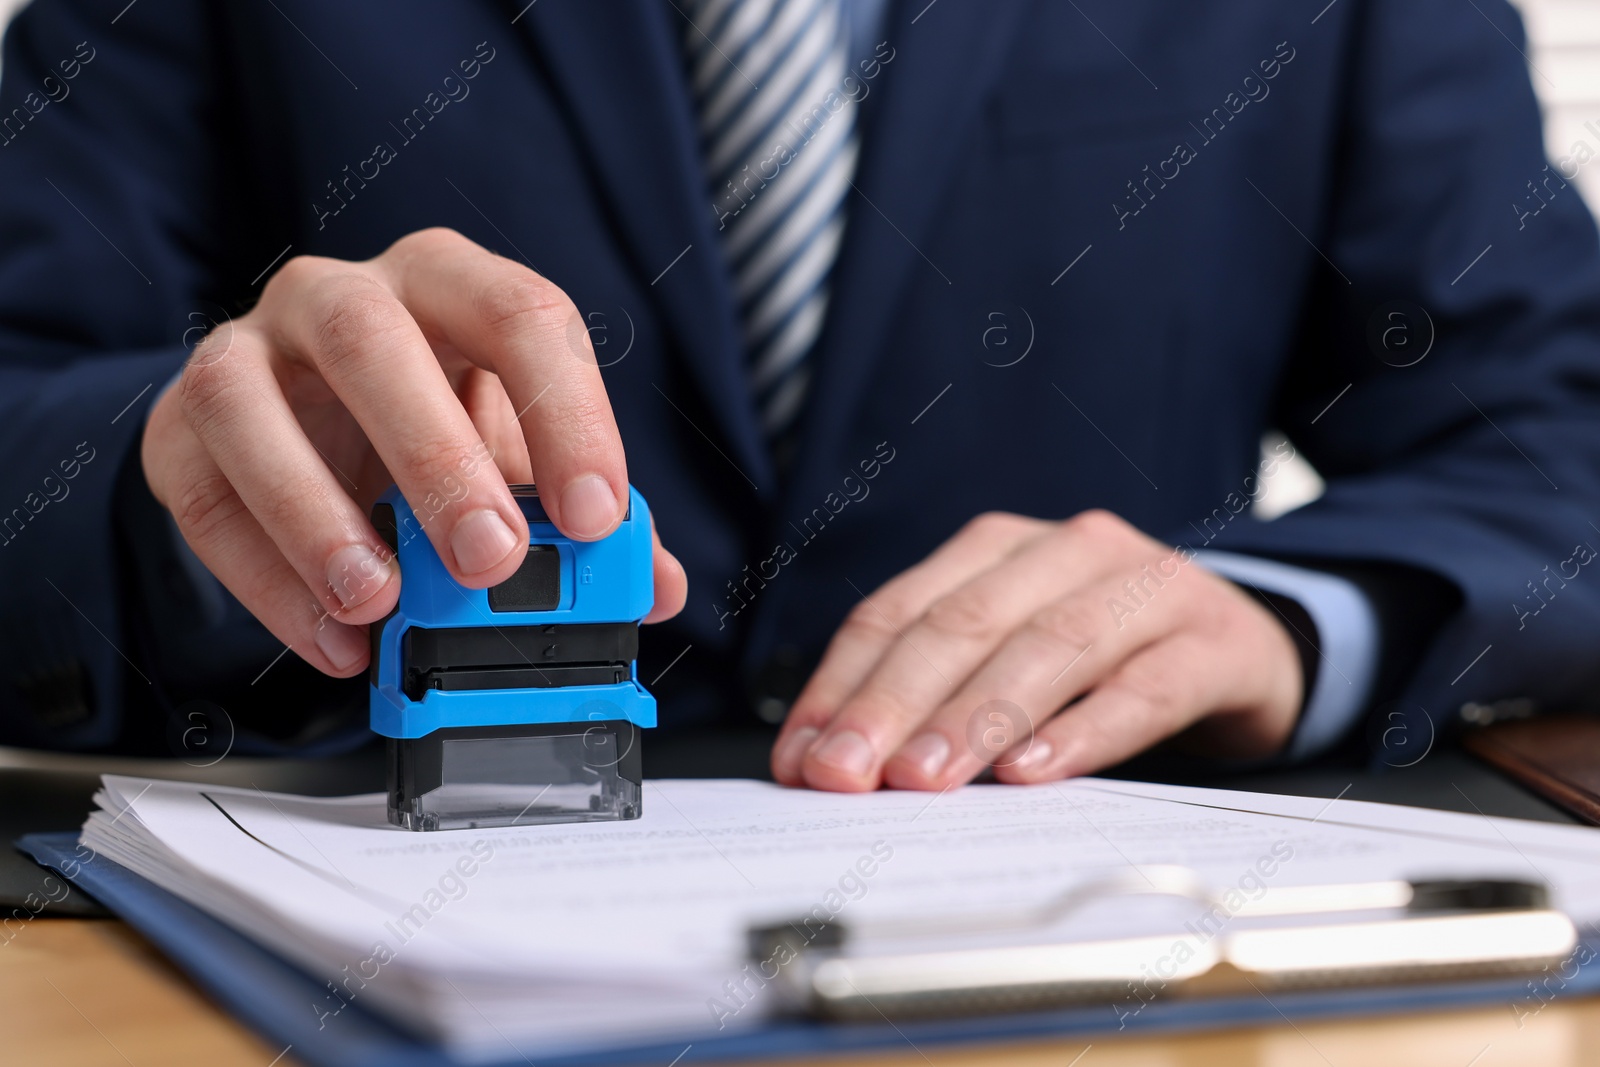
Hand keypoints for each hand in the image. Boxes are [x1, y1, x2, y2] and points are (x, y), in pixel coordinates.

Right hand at [141, 228, 686, 676]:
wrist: (308, 423)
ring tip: (380, 602)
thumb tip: (652, 584)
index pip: (521, 314)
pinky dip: (265, 579)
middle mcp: (342, 296)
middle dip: (436, 457)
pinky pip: (205, 496)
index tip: (597, 517)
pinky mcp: (180, 426)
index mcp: (451, 284)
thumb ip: (587, 516)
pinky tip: (335, 637)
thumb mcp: (518, 458)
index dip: (567, 415)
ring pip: (253, 404)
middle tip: (490, 561)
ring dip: (317, 513)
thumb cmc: (431, 426)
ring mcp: (248, 351)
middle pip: (376, 342)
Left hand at [771, 510, 1302, 790]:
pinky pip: (1142, 688)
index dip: (842, 685)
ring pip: (1047, 647)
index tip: (801, 759)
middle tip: (848, 773)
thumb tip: (833, 764)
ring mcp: (1145, 588)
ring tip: (925, 777)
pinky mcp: (1212, 641)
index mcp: (1000, 548)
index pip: (900, 611)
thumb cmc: (1105, 656)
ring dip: (977, 717)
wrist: (1244, 645)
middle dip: (893, 703)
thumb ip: (934, 693)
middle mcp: (1068, 550)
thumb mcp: (1015, 656)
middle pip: (964, 624)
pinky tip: (1034, 772)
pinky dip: (1082, 731)